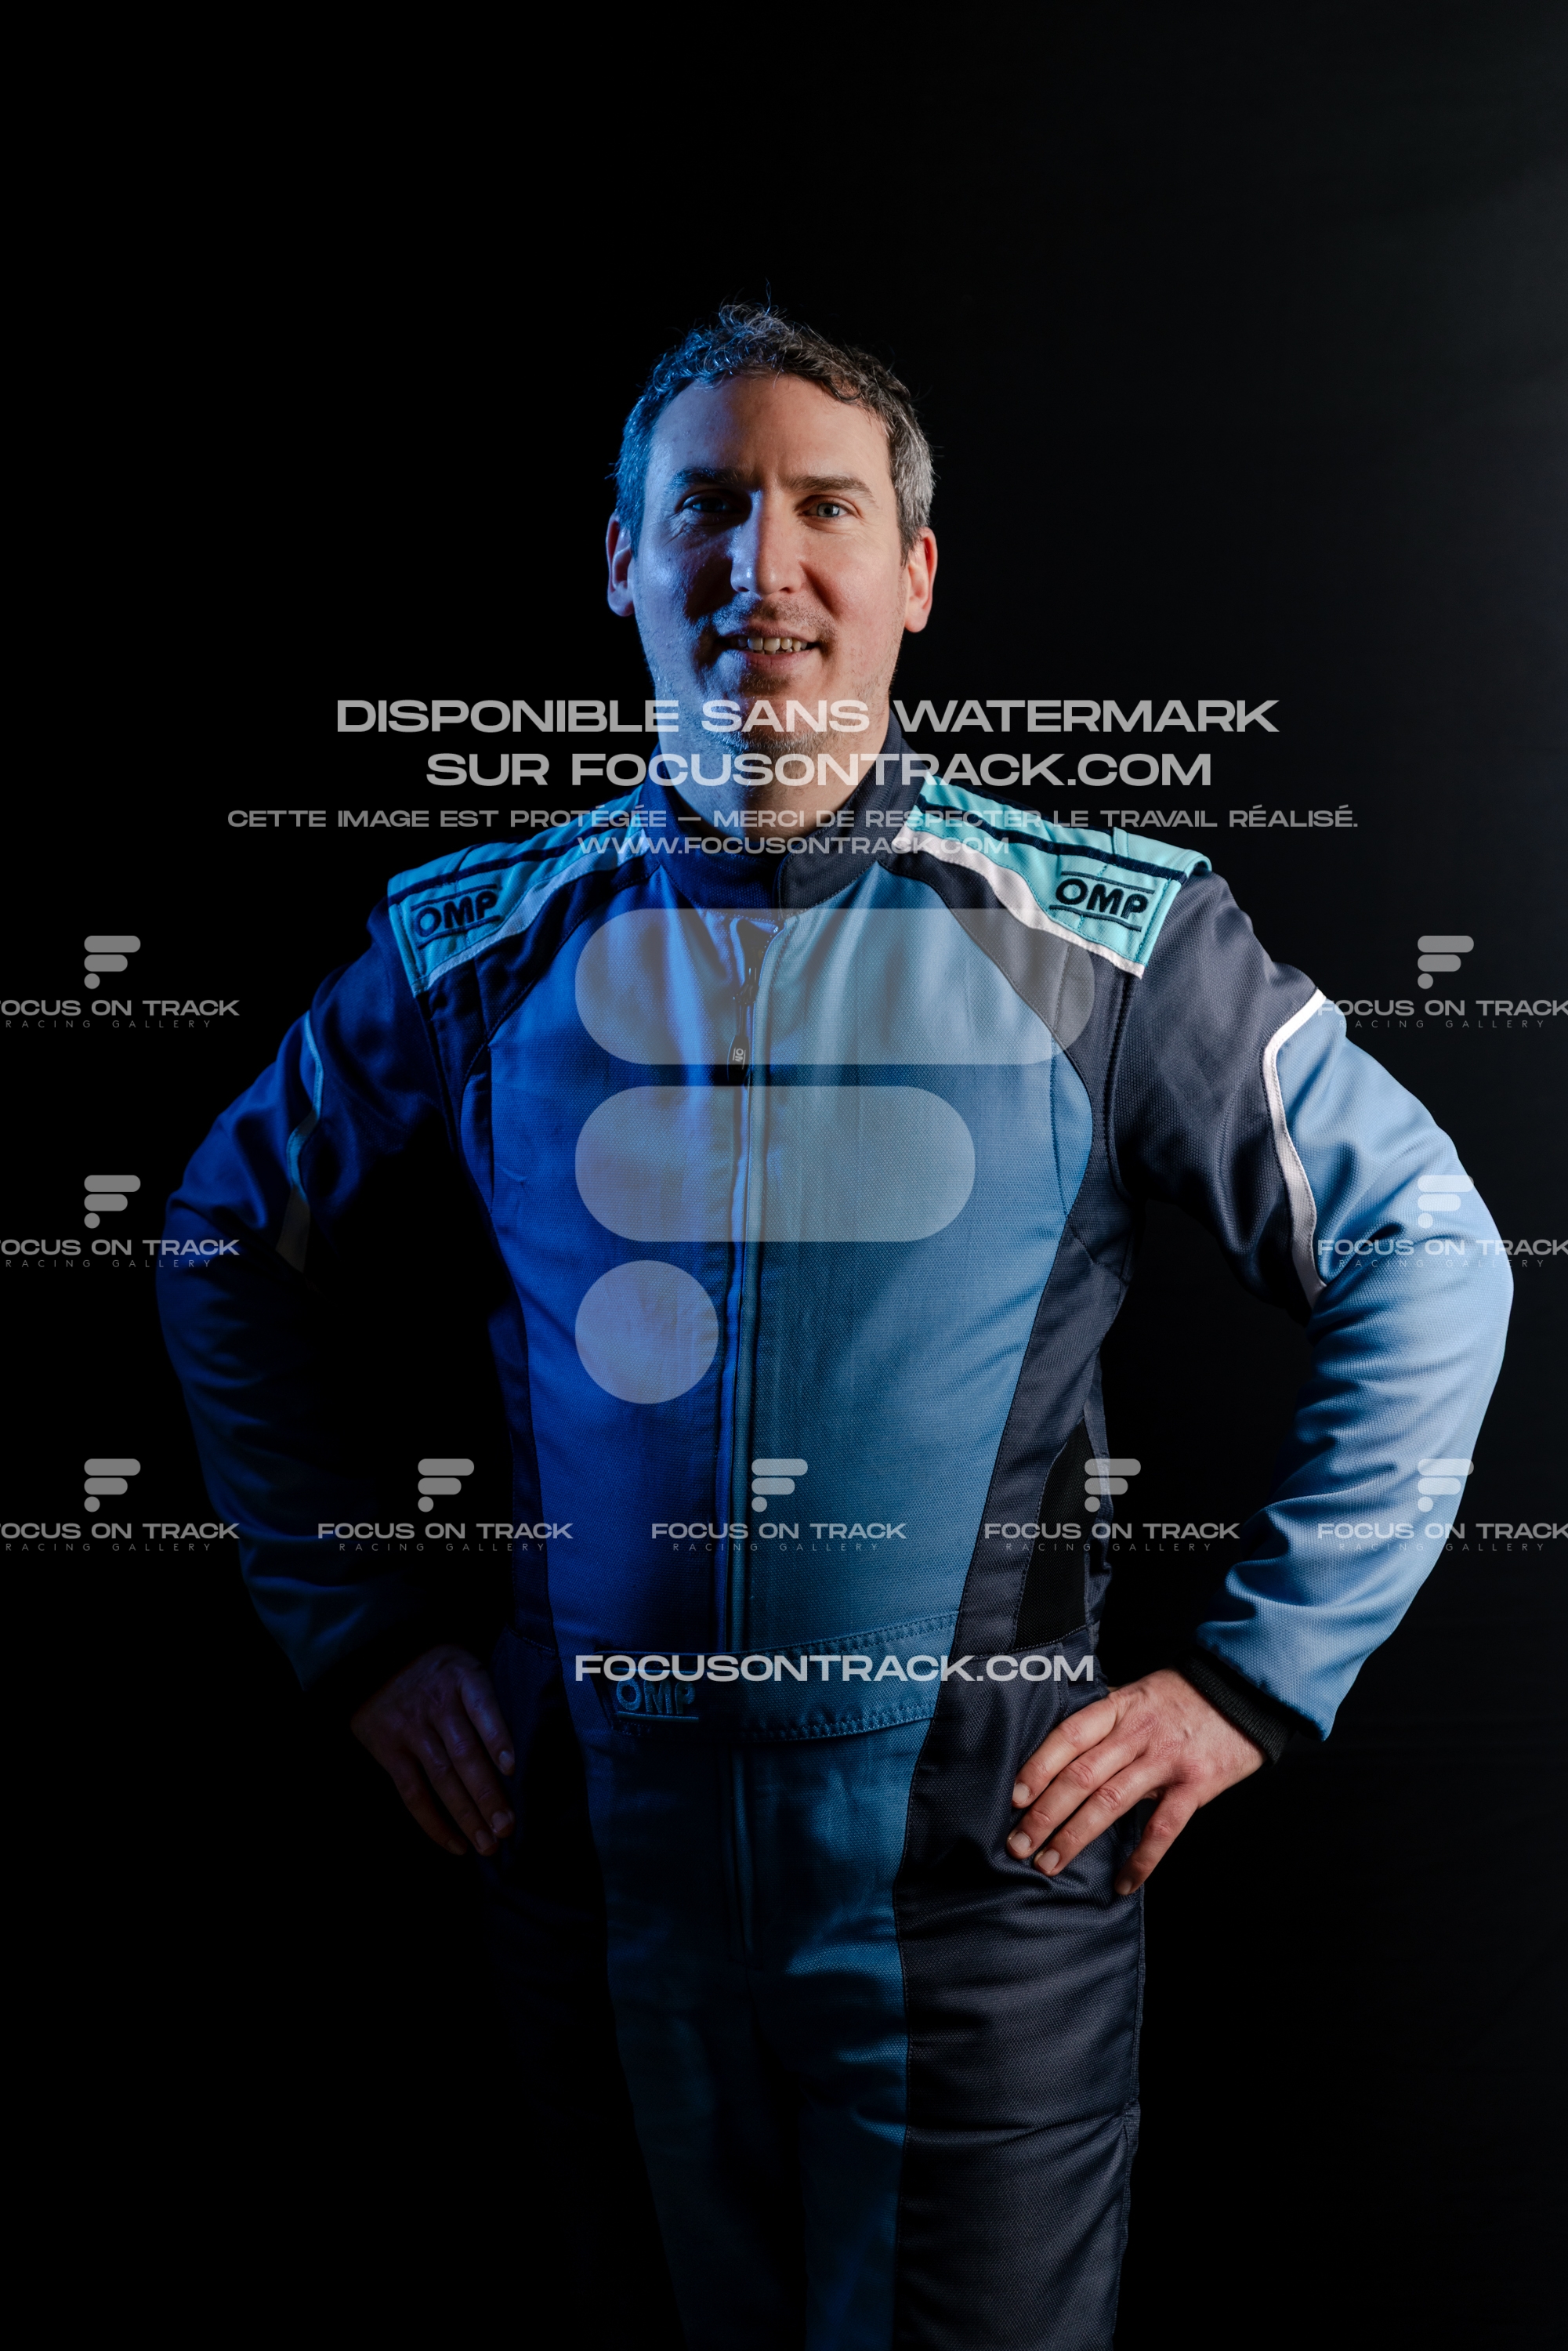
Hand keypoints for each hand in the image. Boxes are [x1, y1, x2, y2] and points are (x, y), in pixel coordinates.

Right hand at [351, 1645, 515, 1856]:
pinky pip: (412, 1793)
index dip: (497, 1738)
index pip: (482, 1708)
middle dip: (488, 1795)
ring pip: (442, 1778)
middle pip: (465, 1754)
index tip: (513, 1768)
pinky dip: (433, 1823)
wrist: (377, 1657)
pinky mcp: (388, 1750)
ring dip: (466, 1816)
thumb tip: (524, 1750)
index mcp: (462, 1678)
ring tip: (488, 1845)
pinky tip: (455, 1844)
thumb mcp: (465, 1663)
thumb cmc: (438, 1669)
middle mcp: (436, 1704)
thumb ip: (488, 1697)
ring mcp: (410, 1728)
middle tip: (507, 1828)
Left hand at [1006, 1668, 1262, 1895]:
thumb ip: (1106, 1715)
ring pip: (1111, 1803)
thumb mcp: (1139, 1691)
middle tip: (1018, 1845)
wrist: (1246, 1690)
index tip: (1015, 1797)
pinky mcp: (1196, 1785)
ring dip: (1075, 1837)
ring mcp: (1166, 1761)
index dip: (1038, 1766)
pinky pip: (1162, 1829)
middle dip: (1045, 1814)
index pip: (1068, 1737)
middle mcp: (1137, 1734)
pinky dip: (1141, 1860)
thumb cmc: (1185, 1694)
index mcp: (1119, 1708)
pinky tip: (1122, 1883)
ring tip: (1049, 1864)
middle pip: (1081, 1775)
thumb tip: (1063, 1741)